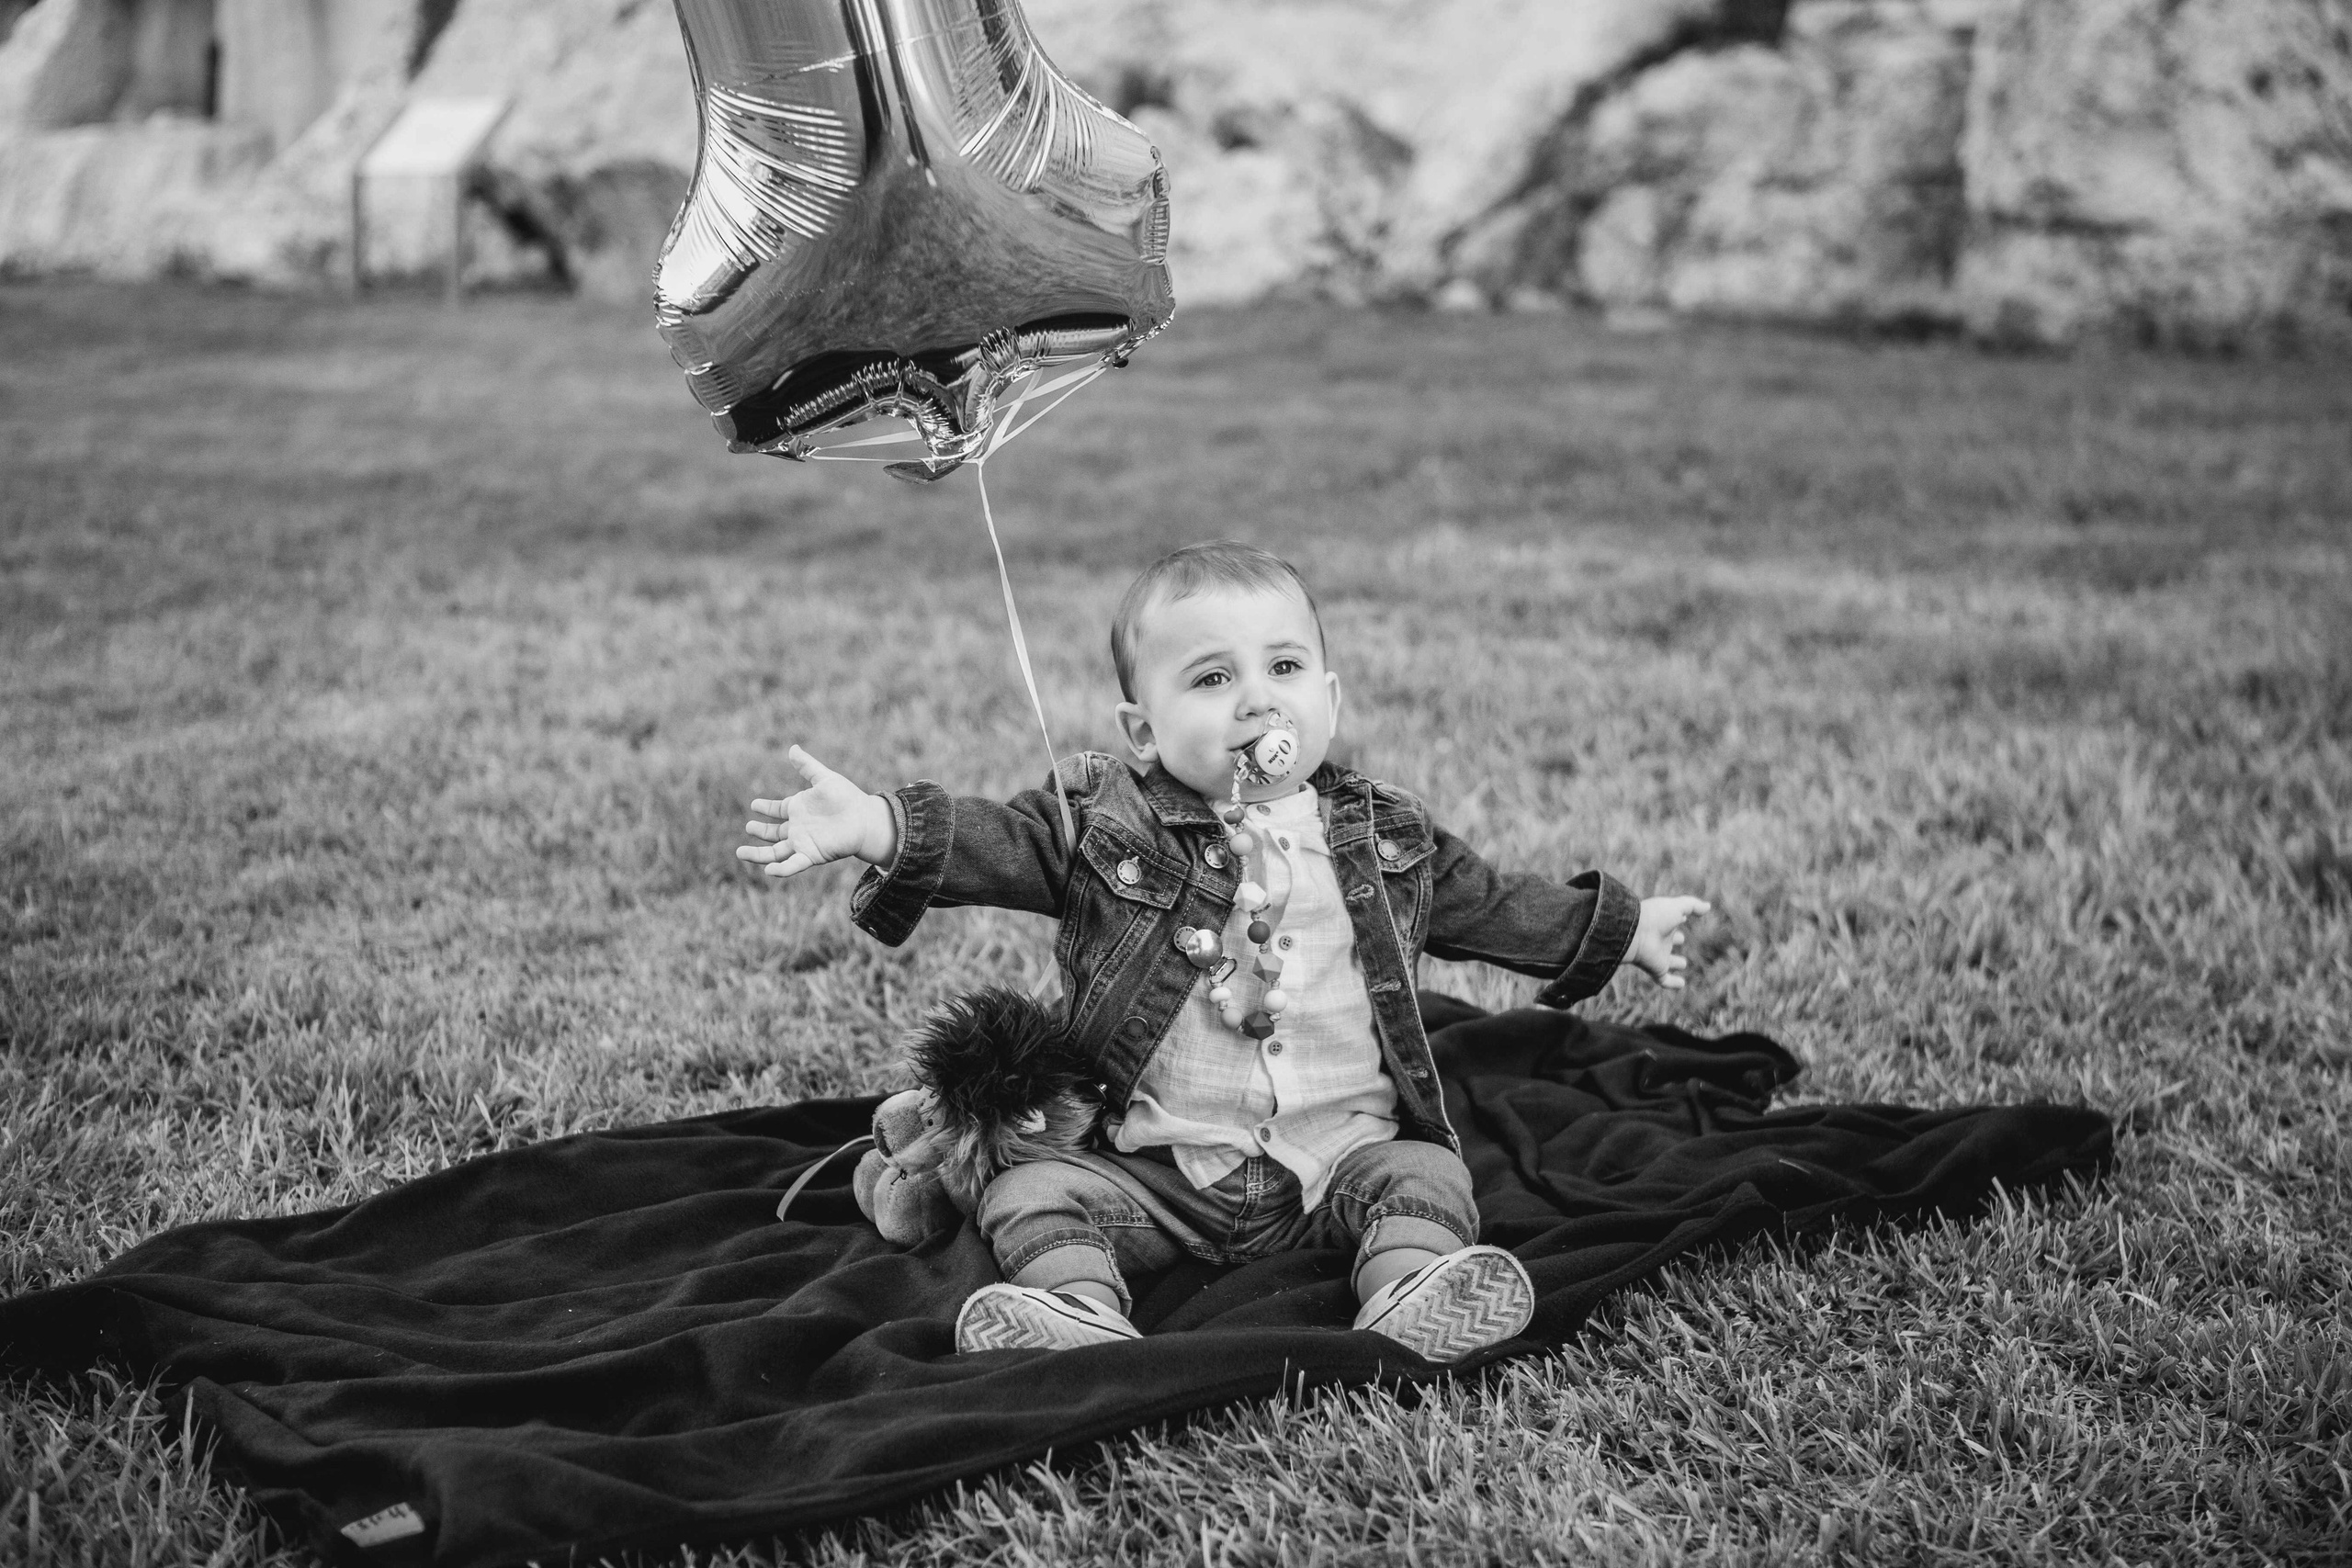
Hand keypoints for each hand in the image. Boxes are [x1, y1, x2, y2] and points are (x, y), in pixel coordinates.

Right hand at [737, 746, 897, 878]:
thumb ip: (806, 766)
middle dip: (759, 832)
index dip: (765, 808)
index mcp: (799, 809)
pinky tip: (769, 870)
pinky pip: (793, 865)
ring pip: (775, 852)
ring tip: (740, 853)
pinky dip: (781, 869)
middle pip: (773, 834)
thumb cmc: (847, 798)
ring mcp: (803, 843)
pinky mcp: (811, 855)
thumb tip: (792, 748)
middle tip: (747, 827)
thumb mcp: (824, 778)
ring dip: (759, 855)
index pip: (778, 810)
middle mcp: (799, 828)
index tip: (754, 805)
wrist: (866, 818)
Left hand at [1627, 895, 1710, 989]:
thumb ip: (1692, 905)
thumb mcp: (1677, 907)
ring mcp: (1657, 955)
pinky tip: (1682, 984)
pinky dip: (1673, 983)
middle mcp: (1660, 939)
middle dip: (1674, 939)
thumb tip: (1707, 907)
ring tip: (1682, 963)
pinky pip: (1664, 979)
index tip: (1683, 917)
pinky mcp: (1656, 969)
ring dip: (1674, 962)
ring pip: (1666, 960)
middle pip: (1667, 939)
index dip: (1678, 918)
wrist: (1634, 933)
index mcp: (1663, 923)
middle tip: (1680, 938)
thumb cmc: (1655, 917)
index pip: (1671, 921)